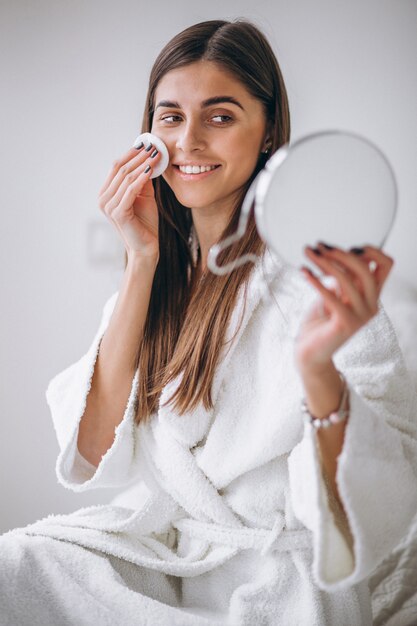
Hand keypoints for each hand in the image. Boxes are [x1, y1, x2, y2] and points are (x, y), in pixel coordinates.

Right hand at [98, 144, 160, 260]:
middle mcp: (103, 199)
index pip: (117, 167)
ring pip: (125, 177)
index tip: (146, 144)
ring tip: (155, 155)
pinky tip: (151, 170)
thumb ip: (142, 179)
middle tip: (152, 146)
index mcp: (106, 193)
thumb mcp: (144, 196)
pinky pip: (130, 190)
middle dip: (137, 156)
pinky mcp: (118, 213)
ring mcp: (109, 207)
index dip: (131, 154)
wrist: (146, 248)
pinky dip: (141, 178)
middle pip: (119, 169)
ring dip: (141, 164)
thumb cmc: (145, 223)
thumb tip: (148, 158)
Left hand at [295, 243, 393, 372]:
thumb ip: (340, 277)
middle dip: (341, 253)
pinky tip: (303, 271)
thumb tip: (334, 251)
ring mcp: (361, 316)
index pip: (386, 265)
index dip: (371, 251)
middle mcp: (372, 306)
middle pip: (366, 269)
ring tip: (307, 254)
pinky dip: (315, 280)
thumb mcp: (332, 294)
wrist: (310, 354)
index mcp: (372, 296)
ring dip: (324, 263)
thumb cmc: (319, 322)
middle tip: (319, 246)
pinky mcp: (346, 323)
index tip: (348, 245)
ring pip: (347, 279)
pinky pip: (331, 296)